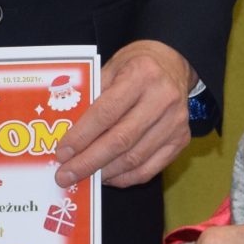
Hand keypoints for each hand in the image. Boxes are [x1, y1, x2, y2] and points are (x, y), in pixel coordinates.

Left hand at [53, 40, 194, 188]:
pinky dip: (125, 178)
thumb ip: (92, 97)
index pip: (106, 112)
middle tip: (66, 175)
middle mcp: (163, 99)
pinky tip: (106, 176)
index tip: (62, 152)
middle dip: (88, 162)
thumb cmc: (135, 66)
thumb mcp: (111, 68)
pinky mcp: (182, 140)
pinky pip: (149, 169)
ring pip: (134, 159)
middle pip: (120, 140)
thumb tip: (68, 135)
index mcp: (142, 75)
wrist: (173, 65)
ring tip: (83, 177)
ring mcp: (176, 122)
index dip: (81, 136)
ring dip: (104, 172)